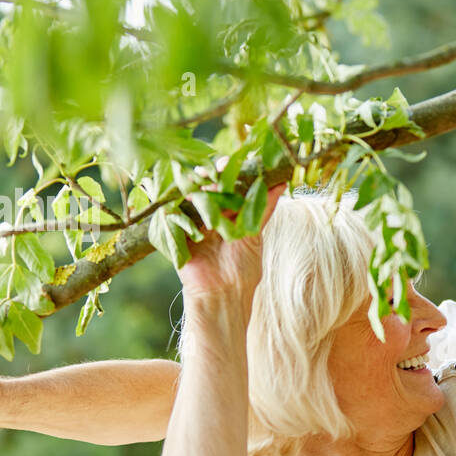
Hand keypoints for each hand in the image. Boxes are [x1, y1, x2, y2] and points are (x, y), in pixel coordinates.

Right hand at [177, 176, 285, 312]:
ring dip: (197, 185)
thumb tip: (282, 183)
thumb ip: (263, 208)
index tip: (236, 161)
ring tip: (206, 181)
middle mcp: (209, 214)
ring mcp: (191, 221)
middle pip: (208, 186)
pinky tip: (186, 194)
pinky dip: (178, 203)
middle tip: (220, 167)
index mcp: (229, 213)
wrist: (223, 294)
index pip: (228, 184)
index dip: (231, 171)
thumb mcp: (254, 234)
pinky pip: (173, 213)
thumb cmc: (242, 269)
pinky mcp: (175, 232)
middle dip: (213, 174)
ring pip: (191, 195)